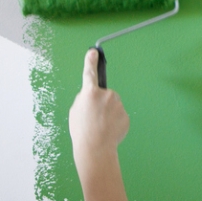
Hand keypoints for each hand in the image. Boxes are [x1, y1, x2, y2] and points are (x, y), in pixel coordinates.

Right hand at [68, 49, 129, 176]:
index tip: (93, 51)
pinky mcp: (125, 115)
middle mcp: (106, 95)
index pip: (89, 73)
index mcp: (89, 93)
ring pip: (112, 105)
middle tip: (92, 118)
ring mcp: (118, 104)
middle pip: (103, 94)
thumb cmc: (82, 131)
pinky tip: (108, 130)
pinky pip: (119, 115)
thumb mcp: (75, 111)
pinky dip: (114, 121)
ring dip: (107, 113)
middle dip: (100, 103)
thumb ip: (84, 99)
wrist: (96, 148)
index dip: (90, 61)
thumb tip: (91, 95)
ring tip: (100, 126)